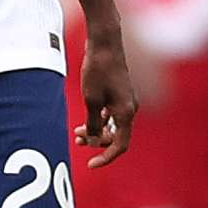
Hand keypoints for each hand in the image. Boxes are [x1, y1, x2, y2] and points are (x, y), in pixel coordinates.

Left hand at [74, 24, 137, 165]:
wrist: (104, 43)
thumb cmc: (98, 70)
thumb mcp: (91, 101)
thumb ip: (94, 124)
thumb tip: (96, 141)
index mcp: (127, 113)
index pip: (120, 145)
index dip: (106, 157)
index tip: (91, 164)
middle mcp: (130, 108)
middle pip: (116, 136)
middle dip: (97, 142)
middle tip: (77, 139)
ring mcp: (126, 100)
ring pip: (113, 125)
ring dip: (97, 131)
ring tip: (78, 132)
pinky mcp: (120, 93)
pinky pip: (112, 114)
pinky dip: (100, 119)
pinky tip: (87, 118)